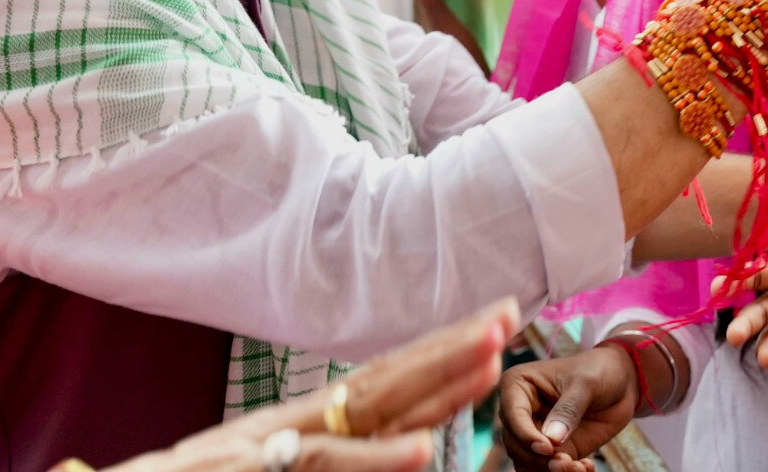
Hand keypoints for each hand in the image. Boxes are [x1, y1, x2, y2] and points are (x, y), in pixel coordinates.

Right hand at [104, 299, 518, 471]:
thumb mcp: (257, 469)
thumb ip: (313, 456)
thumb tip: (368, 447)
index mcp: (294, 426)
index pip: (378, 381)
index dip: (437, 352)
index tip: (491, 324)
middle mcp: (289, 428)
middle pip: (385, 382)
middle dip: (452, 350)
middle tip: (510, 312)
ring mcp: (272, 451)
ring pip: (366, 414)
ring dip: (431, 386)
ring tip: (490, 359)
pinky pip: (323, 469)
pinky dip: (375, 462)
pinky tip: (422, 453)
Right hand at [499, 347, 639, 471]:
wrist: (620, 382)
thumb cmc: (599, 370)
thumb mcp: (586, 384)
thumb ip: (568, 410)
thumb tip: (551, 439)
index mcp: (518, 385)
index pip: (512, 415)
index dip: (526, 435)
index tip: (548, 448)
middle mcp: (520, 411)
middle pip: (515, 445)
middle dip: (540, 459)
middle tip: (567, 463)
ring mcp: (534, 432)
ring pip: (527, 462)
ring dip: (551, 471)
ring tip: (579, 467)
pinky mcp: (551, 450)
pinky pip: (546, 470)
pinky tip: (585, 467)